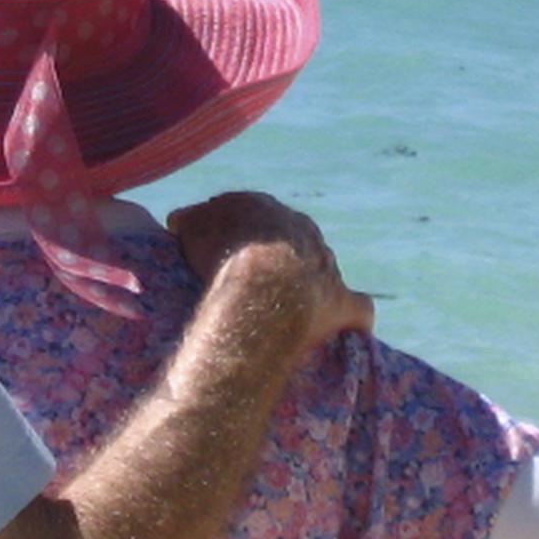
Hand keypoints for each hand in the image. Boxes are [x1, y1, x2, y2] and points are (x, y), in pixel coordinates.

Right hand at [165, 191, 373, 352]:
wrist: (262, 286)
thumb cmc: (222, 253)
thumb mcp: (191, 227)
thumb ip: (190, 220)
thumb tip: (181, 221)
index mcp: (268, 211)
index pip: (253, 215)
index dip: (236, 234)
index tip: (222, 253)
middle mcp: (304, 233)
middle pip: (292, 240)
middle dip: (277, 256)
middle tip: (253, 281)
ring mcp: (327, 266)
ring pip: (323, 268)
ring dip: (311, 282)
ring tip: (289, 307)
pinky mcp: (341, 302)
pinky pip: (357, 307)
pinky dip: (354, 315)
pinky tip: (352, 327)